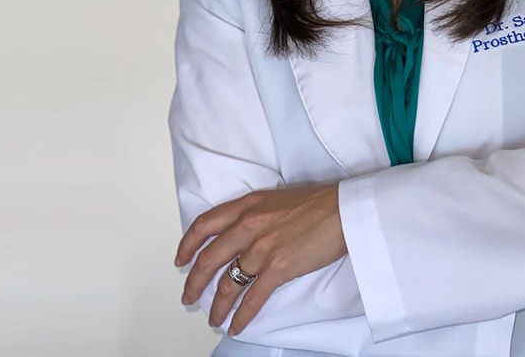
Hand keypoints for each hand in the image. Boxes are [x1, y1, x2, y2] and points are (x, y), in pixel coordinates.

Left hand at [175, 182, 346, 335]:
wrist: (344, 210)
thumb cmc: (318, 203)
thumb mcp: (275, 199)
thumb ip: (253, 214)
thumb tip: (241, 233)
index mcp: (246, 206)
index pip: (204, 226)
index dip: (187, 245)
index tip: (180, 260)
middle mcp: (248, 226)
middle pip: (209, 259)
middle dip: (194, 283)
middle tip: (188, 296)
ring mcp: (261, 248)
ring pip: (228, 283)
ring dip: (217, 305)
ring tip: (213, 318)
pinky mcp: (278, 268)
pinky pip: (252, 298)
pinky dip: (242, 315)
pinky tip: (236, 325)